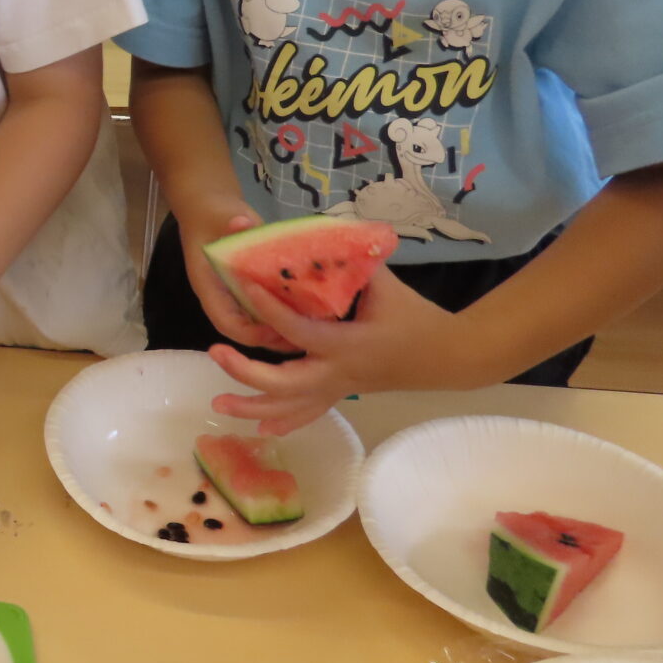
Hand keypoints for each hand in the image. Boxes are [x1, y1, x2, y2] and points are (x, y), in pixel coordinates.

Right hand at [178, 204, 301, 353]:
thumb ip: (235, 225)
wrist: (209, 208)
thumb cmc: (213, 214)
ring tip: (313, 330)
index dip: (253, 332)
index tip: (279, 326)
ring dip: (282, 331)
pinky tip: (310, 311)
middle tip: (306, 338)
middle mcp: (223, 298)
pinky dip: (284, 315)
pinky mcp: (249, 291)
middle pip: (245, 334)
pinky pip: (265, 312)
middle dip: (274, 340)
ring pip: (257, 327)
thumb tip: (241, 222)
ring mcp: (235, 297)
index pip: (227, 323)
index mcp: (210, 287)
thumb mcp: (222, 216)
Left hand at [206, 266, 472, 434]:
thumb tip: (323, 233)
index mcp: (346, 343)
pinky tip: (258, 429)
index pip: (298, 329)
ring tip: (218, 403)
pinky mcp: (343, 395)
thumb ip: (351, 261)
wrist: (447, 357)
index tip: (247, 289)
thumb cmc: (416, 317)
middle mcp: (337, 372)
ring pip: (290, 408)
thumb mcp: (385, 285)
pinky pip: (309, 415)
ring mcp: (339, 389)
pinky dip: (283, 422)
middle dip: (245, 372)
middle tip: (215, 352)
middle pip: (283, 384)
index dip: (271, 310)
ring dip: (252, 407)